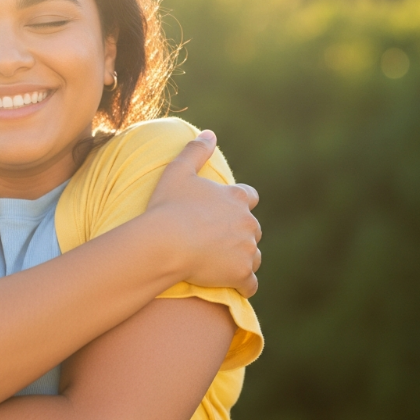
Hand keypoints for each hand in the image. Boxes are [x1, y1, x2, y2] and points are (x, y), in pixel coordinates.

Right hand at [145, 130, 260, 297]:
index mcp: (235, 198)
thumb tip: (209, 133)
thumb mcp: (177, 172)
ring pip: (253, 256)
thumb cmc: (168, 207)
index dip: (238, 204)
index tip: (225, 212)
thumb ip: (195, 151)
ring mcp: (246, 250)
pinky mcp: (241, 273)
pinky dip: (242, 285)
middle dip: (240, 235)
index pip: (249, 197)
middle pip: (252, 229)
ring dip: (241, 259)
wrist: (166, 243)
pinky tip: (231, 286)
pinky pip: (250, 284)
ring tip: (220, 265)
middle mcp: (247, 223)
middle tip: (216, 242)